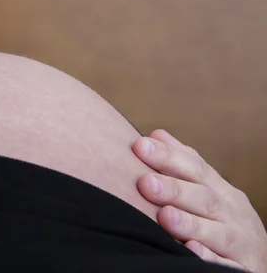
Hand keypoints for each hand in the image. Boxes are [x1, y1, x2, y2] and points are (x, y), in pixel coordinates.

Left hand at [133, 129, 266, 271]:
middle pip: (203, 198)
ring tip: (165, 216)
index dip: (168, 157)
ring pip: (216, 232)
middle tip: (144, 182)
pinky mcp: (241, 268)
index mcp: (221, 190)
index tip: (140, 146)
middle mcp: (232, 213)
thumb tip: (156, 135)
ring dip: (190, 224)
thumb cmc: (224, 220)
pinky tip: (191, 250)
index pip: (195, 168)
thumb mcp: (210, 190)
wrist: (259, 260)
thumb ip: (184, 164)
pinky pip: (224, 265)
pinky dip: (209, 259)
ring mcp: (239, 242)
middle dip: (174, 189)